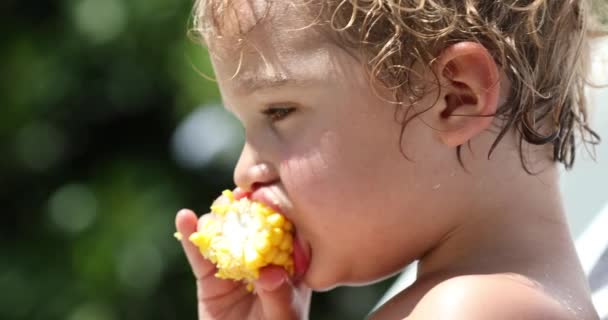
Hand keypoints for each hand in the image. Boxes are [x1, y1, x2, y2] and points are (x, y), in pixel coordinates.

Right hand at [175, 208, 311, 319]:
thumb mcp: (283, 319)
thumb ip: (279, 296)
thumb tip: (270, 272)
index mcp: (287, 265)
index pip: (282, 232)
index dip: (273, 211)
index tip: (264, 195)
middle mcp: (260, 259)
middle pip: (249, 226)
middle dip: (242, 210)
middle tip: (236, 197)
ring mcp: (233, 265)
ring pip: (223, 235)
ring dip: (216, 220)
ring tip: (213, 218)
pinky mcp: (208, 276)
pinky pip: (199, 254)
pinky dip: (190, 236)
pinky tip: (184, 218)